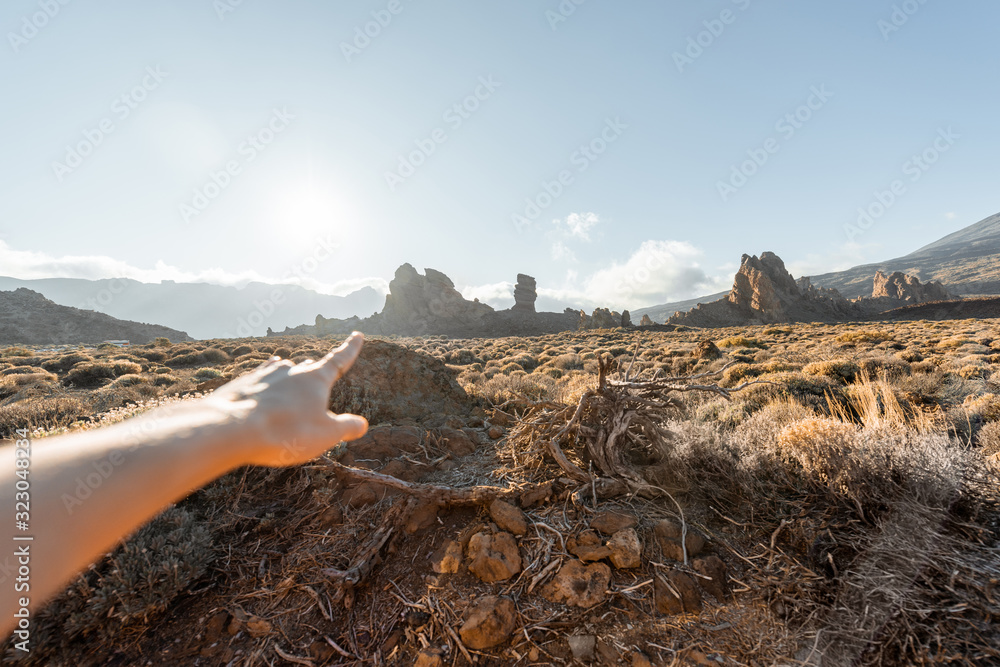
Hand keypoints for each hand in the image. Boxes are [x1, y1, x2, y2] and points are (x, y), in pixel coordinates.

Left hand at [209, 332, 368, 466]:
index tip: (357, 334)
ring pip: (281, 370)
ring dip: (288, 376)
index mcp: (315, 379)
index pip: (339, 360)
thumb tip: (361, 424)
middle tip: (319, 384)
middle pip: (308, 368)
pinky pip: (258, 380)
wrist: (230, 429)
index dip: (350, 349)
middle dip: (315, 375)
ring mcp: (263, 375)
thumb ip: (345, 428)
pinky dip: (264, 386)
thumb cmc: (285, 432)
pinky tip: (260, 390)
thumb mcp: (325, 436)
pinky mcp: (241, 385)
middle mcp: (290, 371)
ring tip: (287, 373)